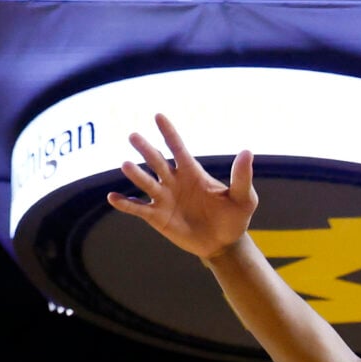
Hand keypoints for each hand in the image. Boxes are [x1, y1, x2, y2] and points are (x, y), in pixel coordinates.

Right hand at [106, 114, 257, 260]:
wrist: (225, 244)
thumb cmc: (234, 218)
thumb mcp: (243, 198)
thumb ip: (241, 177)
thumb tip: (247, 152)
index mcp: (192, 172)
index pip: (178, 148)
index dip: (169, 133)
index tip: (159, 116)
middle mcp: (174, 181)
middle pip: (157, 161)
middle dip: (146, 149)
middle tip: (134, 136)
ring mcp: (163, 198)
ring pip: (145, 182)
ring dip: (135, 174)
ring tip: (126, 165)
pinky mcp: (157, 216)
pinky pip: (138, 208)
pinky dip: (125, 203)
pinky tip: (113, 197)